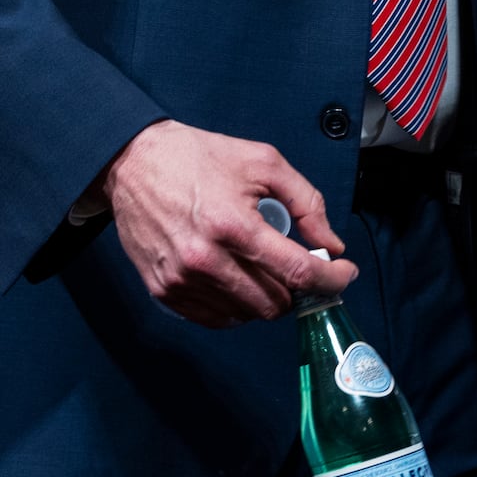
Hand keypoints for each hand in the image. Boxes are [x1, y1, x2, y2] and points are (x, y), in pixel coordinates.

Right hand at [100, 120, 357, 327]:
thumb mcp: (262, 162)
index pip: (296, 271)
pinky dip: (236, 306)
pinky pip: (216, 318)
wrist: (132, 162)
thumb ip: (306, 201)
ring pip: (247, 315)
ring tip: (260, 266)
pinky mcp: (163, 290)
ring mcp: (182, 279)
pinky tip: (235, 278)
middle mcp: (205, 259)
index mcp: (233, 224)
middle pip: (274, 303)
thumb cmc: (199, 157)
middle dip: (296, 289)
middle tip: (294, 265)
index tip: (345, 273)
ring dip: (265, 297)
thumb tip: (330, 244)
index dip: (332, 279)